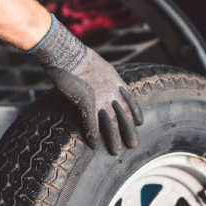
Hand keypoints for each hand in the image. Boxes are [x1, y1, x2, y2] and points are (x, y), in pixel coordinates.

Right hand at [31, 16, 142, 154]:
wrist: (67, 53)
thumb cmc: (77, 55)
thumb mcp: (98, 64)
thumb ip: (103, 76)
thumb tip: (101, 79)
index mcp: (115, 81)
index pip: (130, 100)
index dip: (135, 113)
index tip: (139, 123)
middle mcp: (111, 91)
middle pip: (124, 115)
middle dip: (129, 132)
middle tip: (133, 145)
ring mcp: (100, 98)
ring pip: (111, 123)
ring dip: (114, 139)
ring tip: (116, 152)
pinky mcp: (86, 103)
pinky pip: (92, 124)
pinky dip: (94, 136)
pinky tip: (95, 146)